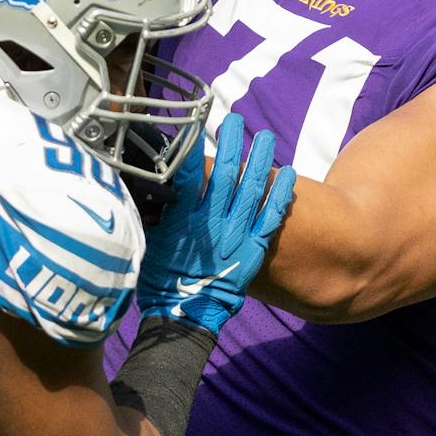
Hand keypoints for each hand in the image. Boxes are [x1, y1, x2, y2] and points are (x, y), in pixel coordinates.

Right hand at [137, 113, 295, 334]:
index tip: (196, 123)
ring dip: (260, 160)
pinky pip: (271, 217)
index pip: (188, 172)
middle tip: (236, 121)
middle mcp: (210, 221)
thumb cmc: (158, 280)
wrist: (183, 314)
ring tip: (265, 137)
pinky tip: (289, 175)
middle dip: (231, 144)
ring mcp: (235, 234)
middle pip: (225, 174)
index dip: (193, 146)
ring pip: (252, 189)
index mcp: (182, 218)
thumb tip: (151, 187)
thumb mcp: (147, 241)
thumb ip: (155, 213)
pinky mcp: (252, 249)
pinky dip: (280, 195)